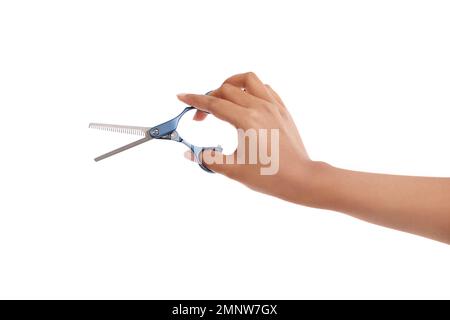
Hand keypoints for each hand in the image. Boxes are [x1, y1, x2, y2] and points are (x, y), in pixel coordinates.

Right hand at [177, 72, 321, 203]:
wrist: (300, 178)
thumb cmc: (269, 176)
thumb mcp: (233, 170)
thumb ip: (208, 159)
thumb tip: (189, 154)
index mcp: (246, 120)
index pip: (213, 103)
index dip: (194, 100)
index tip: (181, 97)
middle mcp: (260, 107)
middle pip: (226, 89)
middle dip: (208, 98)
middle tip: (201, 117)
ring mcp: (273, 106)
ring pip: (248, 80)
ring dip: (230, 84)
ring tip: (221, 97)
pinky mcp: (283, 110)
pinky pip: (265, 88)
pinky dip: (250, 89)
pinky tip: (245, 101)